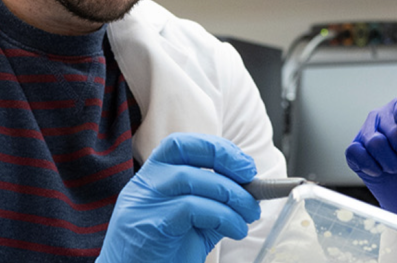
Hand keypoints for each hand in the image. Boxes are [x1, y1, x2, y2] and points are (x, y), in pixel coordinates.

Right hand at [96, 133, 260, 262]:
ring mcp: (143, 203)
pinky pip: (191, 208)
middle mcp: (143, 185)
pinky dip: (223, 216)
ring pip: (190, 178)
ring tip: (248, 214)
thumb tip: (249, 191)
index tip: (244, 165)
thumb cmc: (164, 256)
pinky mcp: (149, 224)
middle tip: (253, 185)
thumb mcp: (192, 224)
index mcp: (152, 179)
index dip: (216, 148)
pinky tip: (236, 229)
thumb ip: (213, 203)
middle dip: (226, 161)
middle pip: (185, 152)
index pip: (180, 144)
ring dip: (230, 194)